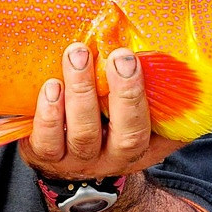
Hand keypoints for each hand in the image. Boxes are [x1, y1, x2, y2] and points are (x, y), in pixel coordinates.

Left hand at [19, 43, 184, 179]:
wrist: (59, 161)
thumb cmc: (99, 122)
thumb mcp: (128, 111)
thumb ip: (146, 89)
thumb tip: (165, 49)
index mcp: (142, 146)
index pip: (163, 132)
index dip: (161, 103)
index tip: (144, 63)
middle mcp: (113, 159)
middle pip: (127, 135)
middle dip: (126, 93)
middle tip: (120, 56)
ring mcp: (79, 161)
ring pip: (84, 134)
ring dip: (82, 92)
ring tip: (77, 56)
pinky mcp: (46, 157)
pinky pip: (48, 143)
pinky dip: (49, 114)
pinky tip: (52, 86)